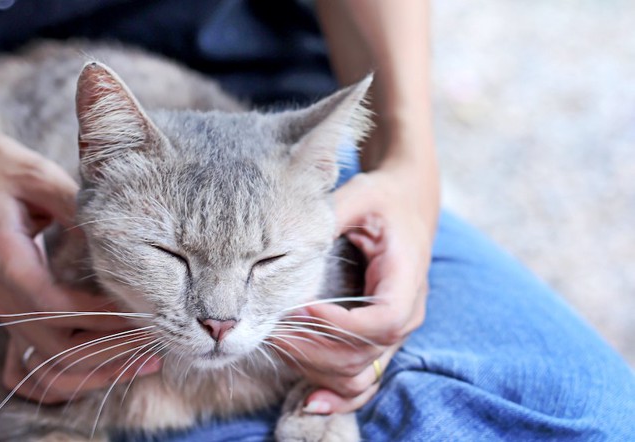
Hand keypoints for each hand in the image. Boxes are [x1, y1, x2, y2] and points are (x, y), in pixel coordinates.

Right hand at [0, 122, 160, 402]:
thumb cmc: (4, 170)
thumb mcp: (41, 176)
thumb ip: (76, 206)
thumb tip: (117, 239)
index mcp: (6, 258)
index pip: (55, 306)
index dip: (101, 317)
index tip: (144, 314)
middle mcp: (0, 293)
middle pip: (55, 349)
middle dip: (110, 352)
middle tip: (158, 345)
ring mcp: (3, 306)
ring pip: (49, 362)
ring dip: (98, 369)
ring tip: (146, 362)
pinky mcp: (13, 310)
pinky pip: (41, 357)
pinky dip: (78, 366)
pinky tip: (113, 360)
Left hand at [278, 168, 434, 413]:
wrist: (408, 207)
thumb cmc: (382, 200)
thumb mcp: (360, 196)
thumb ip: (331, 213)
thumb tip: (289, 230)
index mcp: (406, 278)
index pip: (383, 319)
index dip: (341, 323)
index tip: (302, 308)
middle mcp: (407, 312)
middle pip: (365, 354)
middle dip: (315, 347)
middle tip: (274, 328)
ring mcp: (395, 332)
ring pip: (358, 373)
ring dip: (316, 367)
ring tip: (279, 347)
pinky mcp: (380, 341)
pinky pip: (364, 381)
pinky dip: (338, 396)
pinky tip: (310, 400)